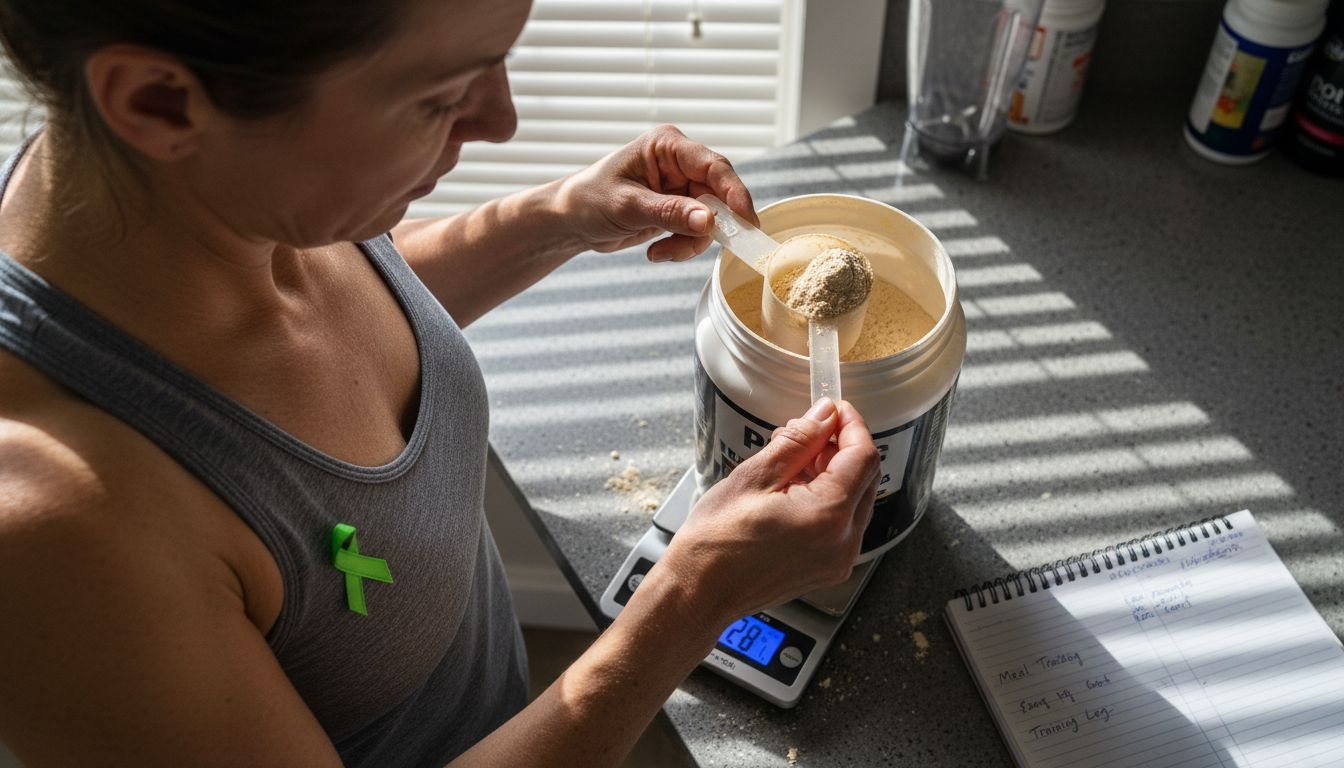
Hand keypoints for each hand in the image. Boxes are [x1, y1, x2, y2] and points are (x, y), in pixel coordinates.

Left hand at [554, 124, 758, 261]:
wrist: (569, 221)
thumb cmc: (588, 200)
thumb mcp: (628, 206)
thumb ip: (669, 213)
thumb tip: (709, 221)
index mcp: (667, 146)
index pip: (714, 165)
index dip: (735, 192)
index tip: (746, 222)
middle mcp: (679, 163)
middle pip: (718, 195)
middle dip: (708, 226)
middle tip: (697, 246)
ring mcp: (681, 188)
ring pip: (711, 220)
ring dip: (691, 243)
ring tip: (660, 253)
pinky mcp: (678, 211)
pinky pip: (697, 233)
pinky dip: (682, 247)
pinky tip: (656, 252)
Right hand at [660, 398, 879, 631]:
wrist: (699, 591)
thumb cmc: (716, 541)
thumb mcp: (754, 477)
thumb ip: (798, 442)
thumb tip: (824, 415)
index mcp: (828, 516)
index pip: (863, 457)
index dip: (851, 425)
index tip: (833, 409)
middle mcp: (843, 542)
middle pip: (865, 478)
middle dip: (841, 447)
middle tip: (806, 431)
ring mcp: (838, 559)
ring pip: (855, 499)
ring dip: (833, 472)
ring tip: (789, 460)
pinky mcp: (828, 567)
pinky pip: (841, 522)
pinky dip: (827, 498)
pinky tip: (793, 488)